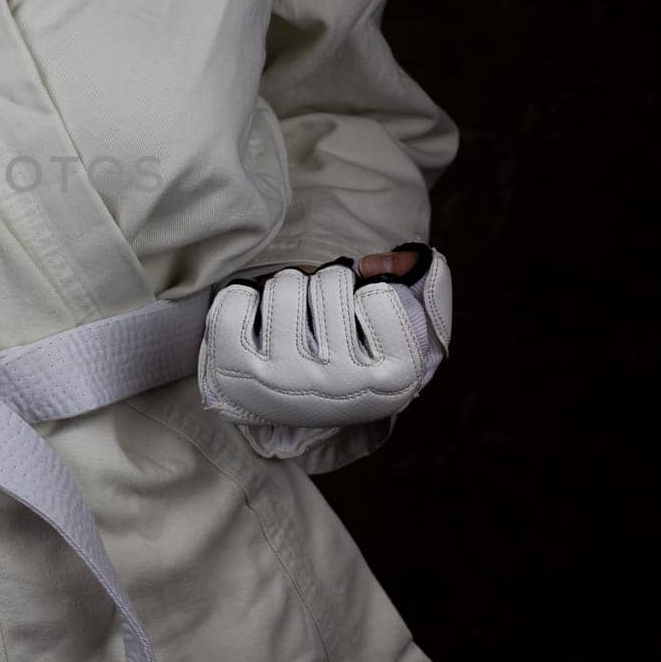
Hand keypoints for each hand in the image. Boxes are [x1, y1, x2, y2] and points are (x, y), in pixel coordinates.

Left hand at [198, 242, 452, 427]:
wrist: (290, 400)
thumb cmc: (351, 356)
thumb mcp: (404, 330)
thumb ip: (424, 286)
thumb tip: (393, 261)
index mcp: (395, 379)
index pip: (381, 294)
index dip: (366, 290)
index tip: (357, 314)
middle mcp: (340, 386)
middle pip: (331, 282)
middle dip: (325, 284)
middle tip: (320, 314)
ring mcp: (286, 379)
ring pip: (285, 285)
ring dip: (286, 288)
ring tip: (290, 317)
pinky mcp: (237, 371)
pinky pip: (236, 299)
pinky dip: (243, 297)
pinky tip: (255, 322)